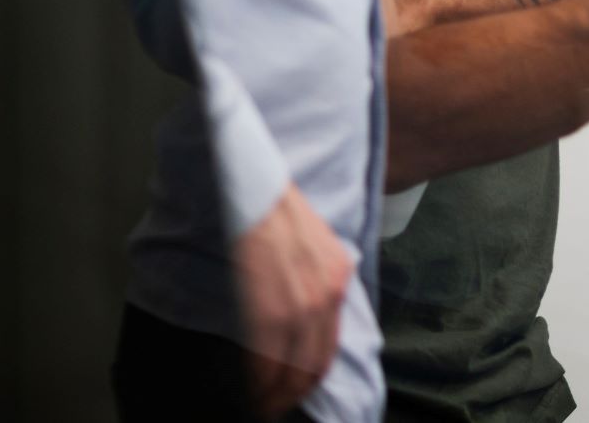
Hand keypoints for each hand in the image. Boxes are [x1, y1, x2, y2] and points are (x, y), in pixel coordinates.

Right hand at [233, 186, 352, 415]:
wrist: (254, 188)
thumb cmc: (274, 207)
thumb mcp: (312, 237)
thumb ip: (315, 273)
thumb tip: (301, 310)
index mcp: (339, 275)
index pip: (328, 344)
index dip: (309, 375)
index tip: (291, 390)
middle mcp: (328, 294)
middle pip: (313, 364)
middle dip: (292, 392)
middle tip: (271, 405)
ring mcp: (301, 306)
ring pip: (291, 370)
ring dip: (273, 395)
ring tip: (259, 405)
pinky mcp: (272, 311)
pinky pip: (267, 362)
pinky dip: (257, 384)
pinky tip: (248, 392)